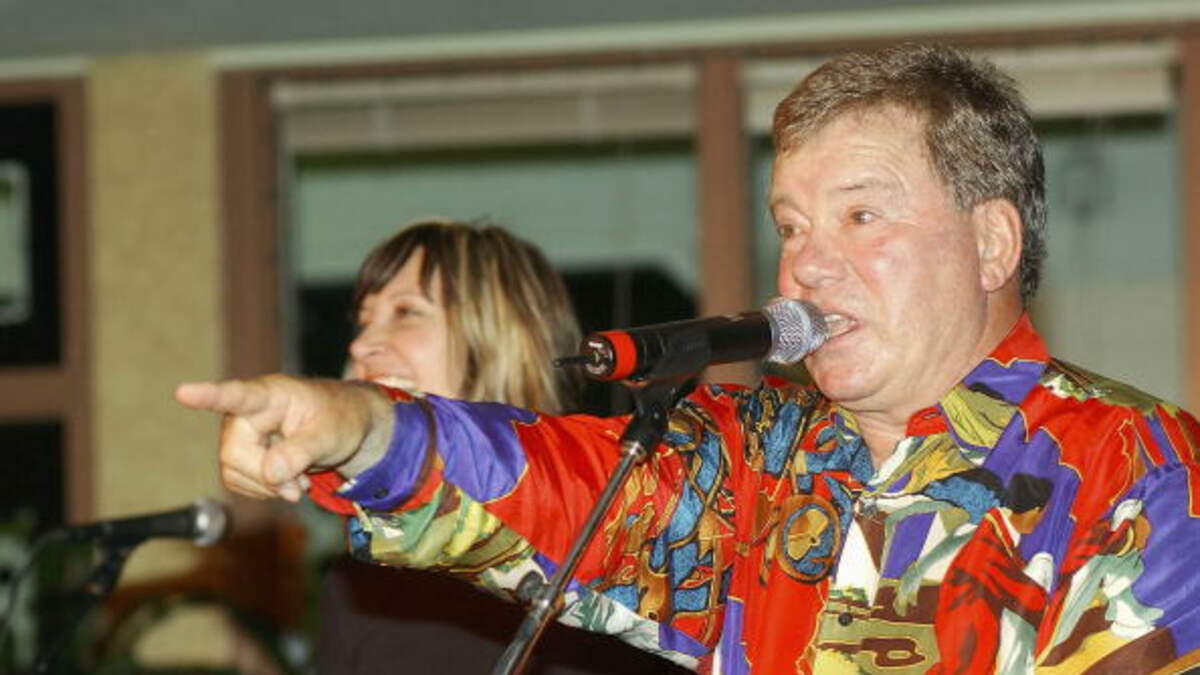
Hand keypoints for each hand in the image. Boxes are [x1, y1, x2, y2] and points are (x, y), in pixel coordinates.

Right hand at [175, 375, 392, 501]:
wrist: (345, 426)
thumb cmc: (340, 418)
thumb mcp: (332, 434)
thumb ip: (302, 451)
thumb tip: (271, 473)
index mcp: (272, 394)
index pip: (237, 395)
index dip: (209, 396)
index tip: (184, 392)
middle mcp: (246, 411)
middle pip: (234, 453)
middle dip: (266, 476)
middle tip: (300, 486)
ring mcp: (239, 432)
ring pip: (233, 471)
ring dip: (268, 486)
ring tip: (298, 480)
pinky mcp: (239, 454)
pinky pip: (237, 481)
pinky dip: (264, 489)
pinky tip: (286, 481)